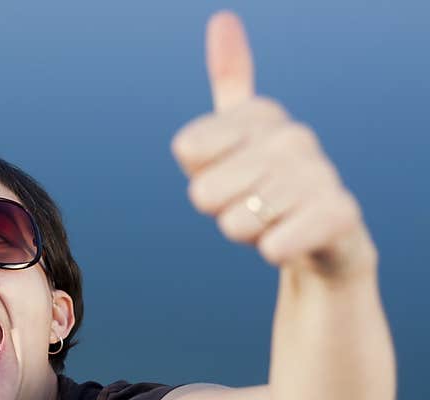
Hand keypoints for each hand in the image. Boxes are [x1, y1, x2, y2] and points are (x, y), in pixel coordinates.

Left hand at [171, 11, 377, 281]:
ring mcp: (319, 174)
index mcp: (261, 114)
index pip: (186, 148)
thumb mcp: (237, 136)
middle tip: (252, 205)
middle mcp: (293, 136)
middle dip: (221, 211)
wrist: (324, 236)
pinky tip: (292, 241)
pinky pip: (273, 246)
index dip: (200, 174)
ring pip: (235, 223)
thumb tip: (223, 19)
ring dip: (247, 234)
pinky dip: (274, 251)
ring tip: (275, 221)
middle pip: (203, 193)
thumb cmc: (266, 185)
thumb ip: (229, 82)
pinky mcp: (338, 215)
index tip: (229, 173)